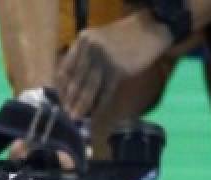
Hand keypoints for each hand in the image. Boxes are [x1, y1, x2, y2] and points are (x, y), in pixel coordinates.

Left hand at [55, 11, 171, 118]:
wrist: (149, 30)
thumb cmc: (123, 37)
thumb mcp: (98, 40)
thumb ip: (85, 57)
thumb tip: (72, 85)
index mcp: (82, 40)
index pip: (65, 68)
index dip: (61, 87)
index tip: (60, 100)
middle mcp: (90, 48)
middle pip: (75, 79)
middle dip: (70, 99)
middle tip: (66, 114)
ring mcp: (104, 59)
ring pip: (89, 88)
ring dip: (82, 105)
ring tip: (77, 118)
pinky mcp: (118, 70)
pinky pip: (105, 92)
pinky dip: (99, 105)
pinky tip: (94, 114)